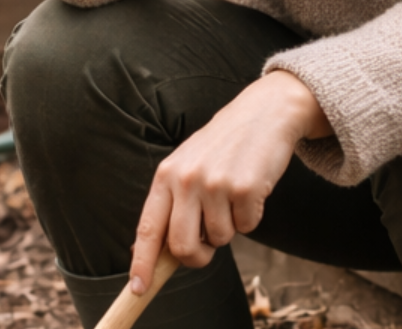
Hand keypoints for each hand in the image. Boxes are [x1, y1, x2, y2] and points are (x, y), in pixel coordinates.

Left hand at [128, 71, 331, 293]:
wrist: (262, 114)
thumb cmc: (222, 146)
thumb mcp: (186, 166)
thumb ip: (171, 203)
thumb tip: (152, 249)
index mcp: (166, 175)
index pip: (148, 227)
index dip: (142, 262)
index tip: (138, 288)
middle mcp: (186, 179)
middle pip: (183, 246)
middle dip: (197, 257)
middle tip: (207, 248)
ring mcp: (215, 183)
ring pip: (220, 239)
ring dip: (230, 227)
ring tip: (232, 196)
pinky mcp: (245, 188)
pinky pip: (247, 227)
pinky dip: (251, 216)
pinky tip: (250, 188)